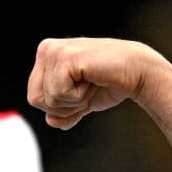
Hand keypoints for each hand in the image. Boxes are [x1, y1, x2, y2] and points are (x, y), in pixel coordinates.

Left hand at [27, 37, 163, 129]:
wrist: (138, 73)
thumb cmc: (109, 84)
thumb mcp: (80, 103)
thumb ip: (62, 113)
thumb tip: (50, 122)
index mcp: (45, 57)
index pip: (34, 98)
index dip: (59, 106)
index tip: (81, 90)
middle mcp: (46, 49)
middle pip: (35, 100)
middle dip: (63, 106)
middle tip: (86, 87)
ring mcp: (54, 51)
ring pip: (47, 100)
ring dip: (74, 100)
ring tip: (91, 82)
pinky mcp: (64, 58)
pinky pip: (58, 94)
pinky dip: (78, 96)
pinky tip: (92, 79)